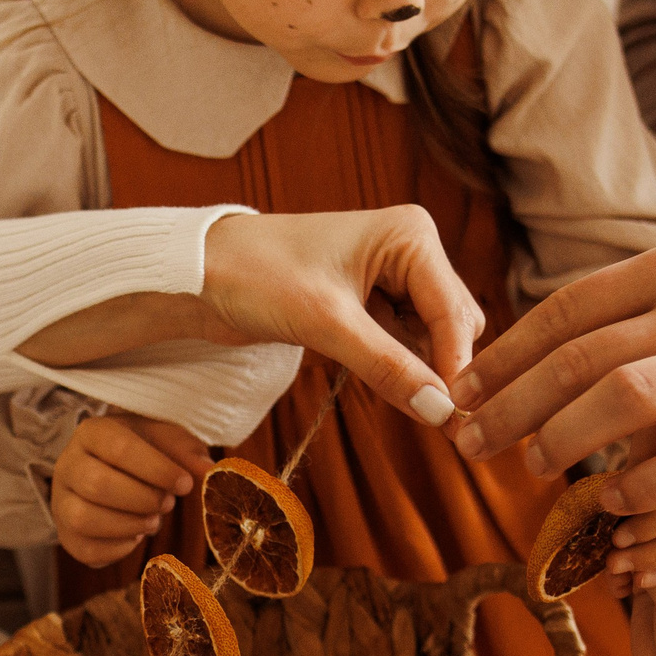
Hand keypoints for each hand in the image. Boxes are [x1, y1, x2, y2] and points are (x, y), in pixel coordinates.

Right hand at [52, 414, 211, 567]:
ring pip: (85, 519)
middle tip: (167, 502)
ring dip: (130, 524)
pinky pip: (87, 549)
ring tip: (152, 519)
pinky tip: (135, 533)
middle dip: (143, 499)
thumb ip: (187, 452)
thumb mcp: (167, 441)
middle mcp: (67, 464)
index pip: (118, 448)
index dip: (156, 470)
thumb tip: (209, 470)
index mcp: (91, 432)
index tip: (185, 483)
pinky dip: (120, 548)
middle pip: (97, 485)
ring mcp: (60, 501)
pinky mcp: (66, 534)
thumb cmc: (145, 452)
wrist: (115, 471)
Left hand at [198, 208, 483, 424]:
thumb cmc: (256, 276)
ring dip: (416, 372)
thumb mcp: (326, 324)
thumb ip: (388, 367)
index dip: (456, 366)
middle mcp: (408, 251)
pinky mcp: (369, 305)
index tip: (457, 417)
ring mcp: (390, 279)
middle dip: (440, 369)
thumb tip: (440, 410)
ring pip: (429, 339)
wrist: (199, 274)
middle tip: (433, 420)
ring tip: (400, 400)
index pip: (454, 311)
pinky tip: (380, 384)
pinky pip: (401, 345)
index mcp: (410, 235)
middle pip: (452, 326)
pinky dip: (394, 368)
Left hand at [443, 236, 655, 515]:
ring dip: (563, 441)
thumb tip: (576, 341)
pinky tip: (615, 504)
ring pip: (622, 400)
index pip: (567, 310)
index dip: (503, 356)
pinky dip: (644, 485)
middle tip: (467, 445)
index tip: (460, 392)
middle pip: (577, 357)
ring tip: (534, 472)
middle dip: (509, 405)